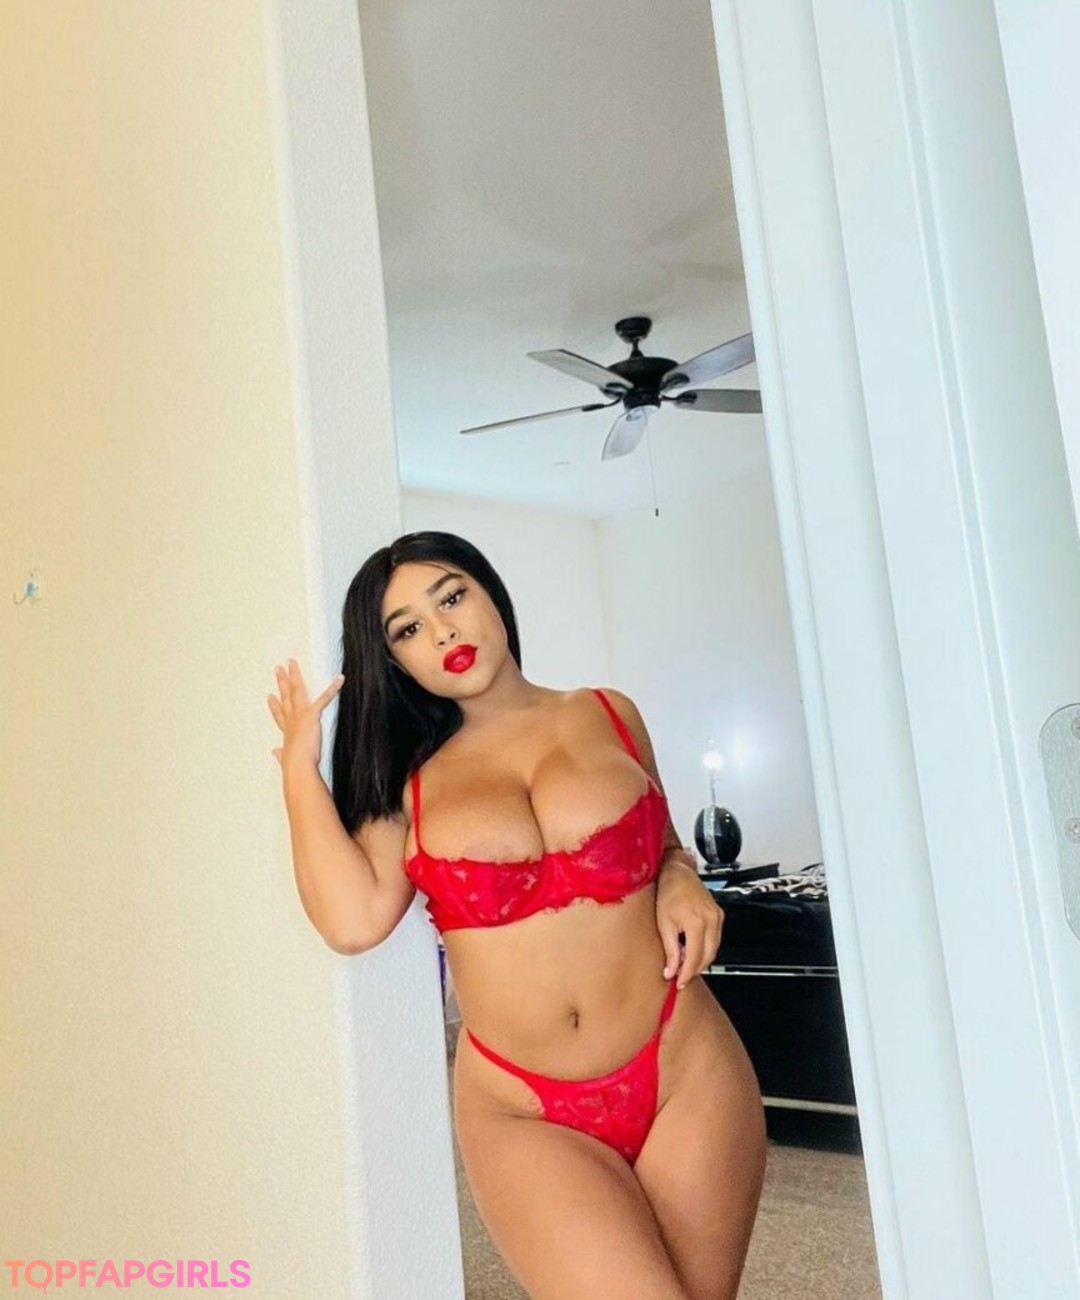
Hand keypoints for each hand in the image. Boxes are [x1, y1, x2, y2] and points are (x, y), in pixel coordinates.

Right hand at [266, 659, 344, 770]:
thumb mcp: (285, 760)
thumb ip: (280, 755)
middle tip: (278, 669)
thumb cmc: (294, 765)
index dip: (274, 705)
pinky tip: (339, 679)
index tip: (270, 696)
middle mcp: (291, 719)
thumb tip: (275, 752)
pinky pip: (324, 698)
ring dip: (295, 676)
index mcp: (287, 731)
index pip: (279, 715)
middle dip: (282, 682)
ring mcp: (300, 715)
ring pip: (296, 691)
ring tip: (292, 663)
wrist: (298, 765)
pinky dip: (333, 688)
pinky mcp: (311, 715)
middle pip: (285, 696)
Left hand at [656, 857, 724, 987]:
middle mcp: (712, 920)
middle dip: (694, 969)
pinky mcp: (719, 915)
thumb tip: (670, 970)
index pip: (695, 958)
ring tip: (683, 963)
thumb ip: (670, 950)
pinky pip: (715, 939)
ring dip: (700, 960)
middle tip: (680, 976)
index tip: (678, 982)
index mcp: (697, 922)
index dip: (686, 973)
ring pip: (713, 950)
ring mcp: (717, 917)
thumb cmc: (668, 891)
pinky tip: (692, 949)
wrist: (677, 872)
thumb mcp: (664, 923)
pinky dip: (705, 948)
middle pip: (707, 957)